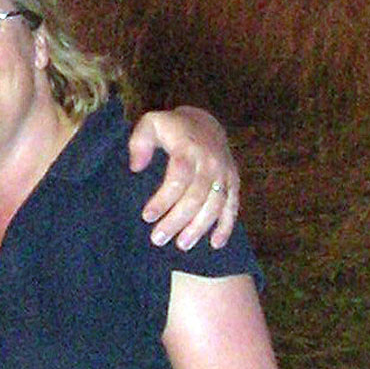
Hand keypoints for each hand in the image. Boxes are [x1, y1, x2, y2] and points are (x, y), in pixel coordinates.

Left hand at [130, 106, 239, 249]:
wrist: (205, 123)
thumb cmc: (171, 127)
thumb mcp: (150, 124)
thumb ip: (139, 143)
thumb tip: (135, 168)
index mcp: (188, 148)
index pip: (177, 179)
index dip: (163, 200)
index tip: (147, 217)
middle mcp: (210, 162)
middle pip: (195, 197)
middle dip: (177, 221)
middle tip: (158, 239)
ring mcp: (224, 172)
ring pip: (215, 205)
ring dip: (199, 228)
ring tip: (182, 245)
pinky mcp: (234, 181)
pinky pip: (233, 206)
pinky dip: (226, 226)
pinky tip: (215, 244)